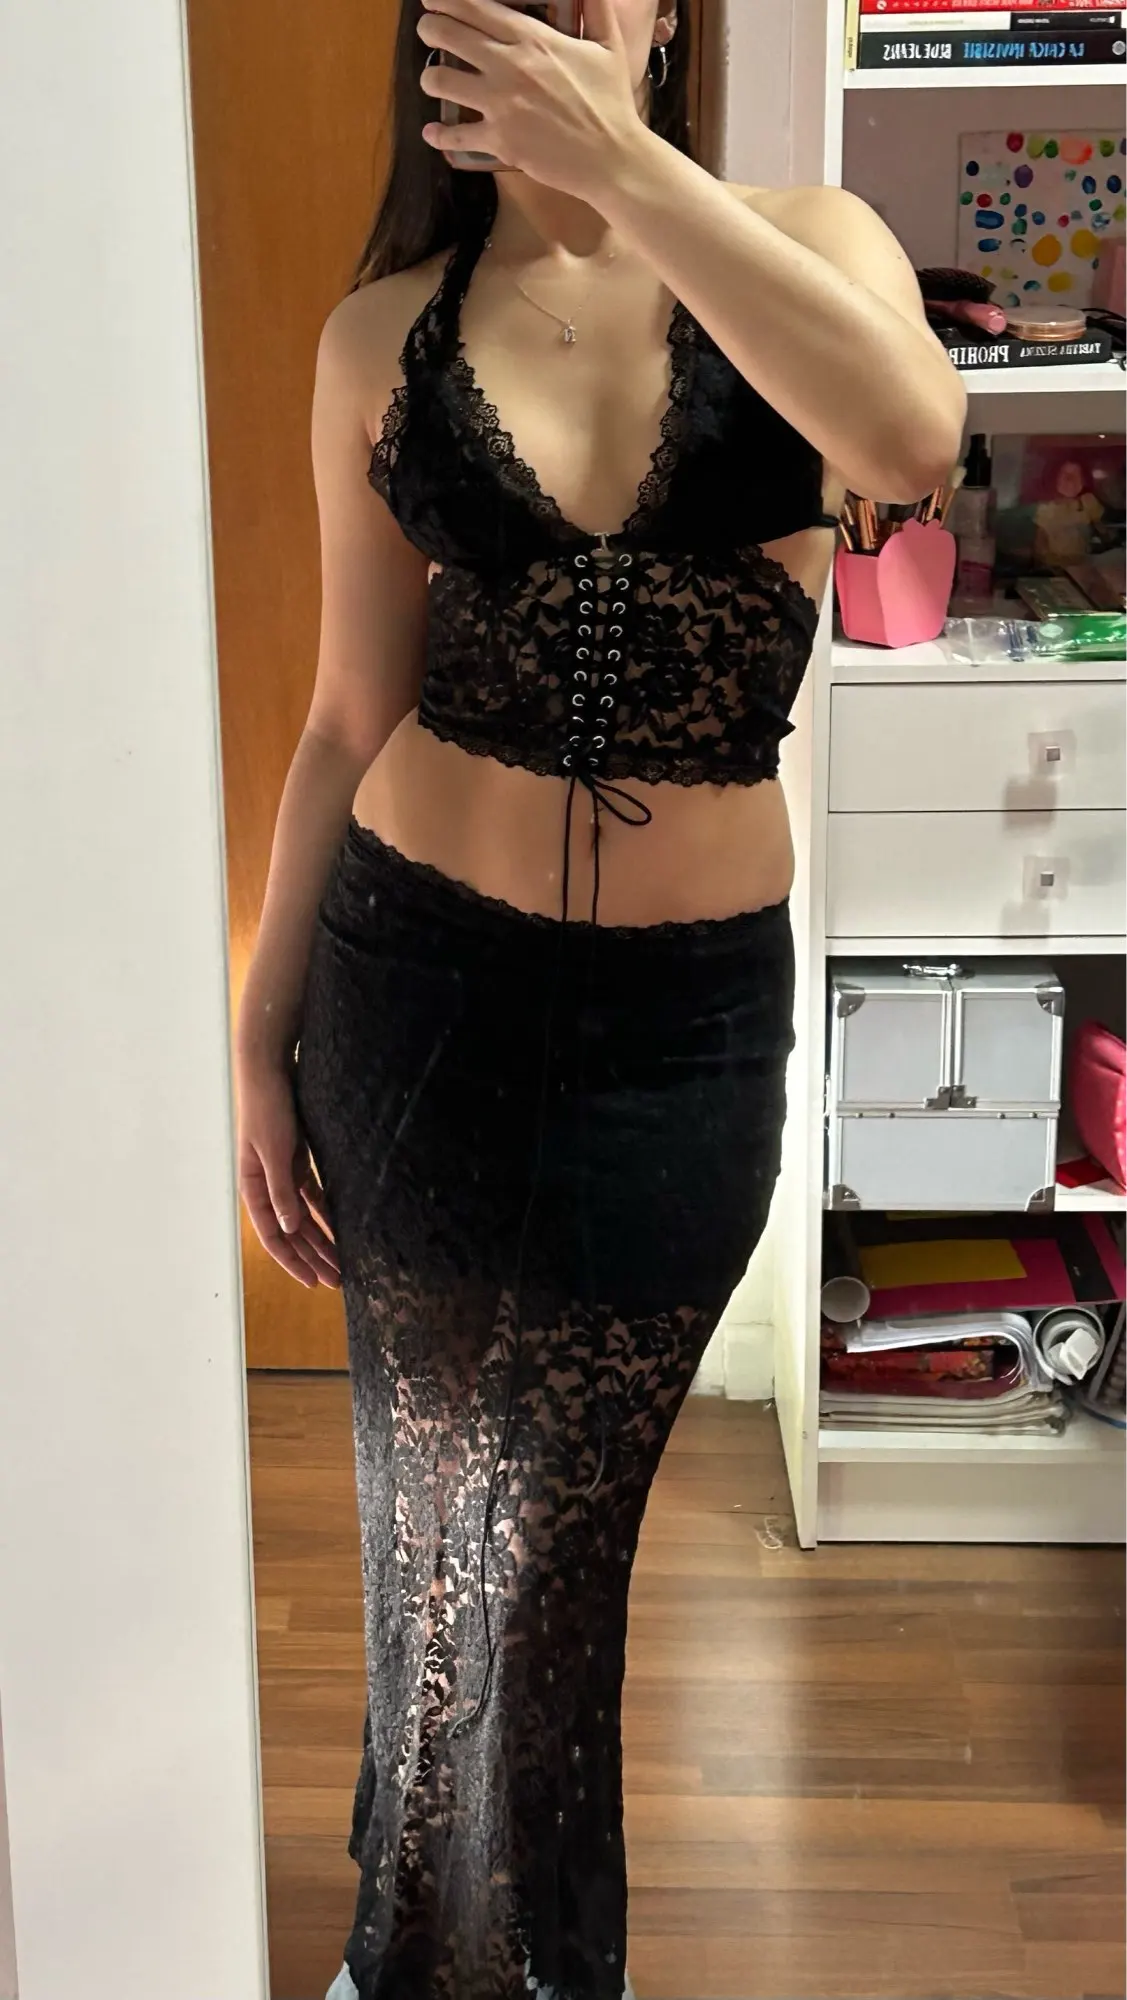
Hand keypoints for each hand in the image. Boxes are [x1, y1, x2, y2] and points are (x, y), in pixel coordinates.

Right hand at [236, 1053, 340, 1289]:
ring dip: (322, 1238)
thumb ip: (281, 1190)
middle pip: (292, 1231)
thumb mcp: (274, 1151)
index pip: (274, 1235)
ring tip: (342, 1261)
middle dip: (314, 1257)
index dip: (293, 1261)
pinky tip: (341, 1227)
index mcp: (254, 1186)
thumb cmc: (267, 1108)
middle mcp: (267, 1185)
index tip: (313, 1282)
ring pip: (305, 1216)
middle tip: (338, 1280)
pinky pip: (313, 1194)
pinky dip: (326, 1212)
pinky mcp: (298, 1158)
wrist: (270, 1070)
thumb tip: (290, 1229)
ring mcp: (283, 1172)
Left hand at [418, 0, 645, 201]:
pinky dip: (439, 135)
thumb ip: (595, 7)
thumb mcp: (608, 45)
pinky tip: (432, 132)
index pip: (476, 7)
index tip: (434, 0)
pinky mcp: (498, 140)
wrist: (611, 157)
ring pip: (441, 80)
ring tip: (432, 78)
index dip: (447, 0)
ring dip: (430, 77)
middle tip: (429, 30)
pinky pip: (455, 136)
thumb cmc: (611, 101)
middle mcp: (508, 65)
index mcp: (532, 38)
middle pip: (448, 35)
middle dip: (431, 27)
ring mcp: (499, 104)